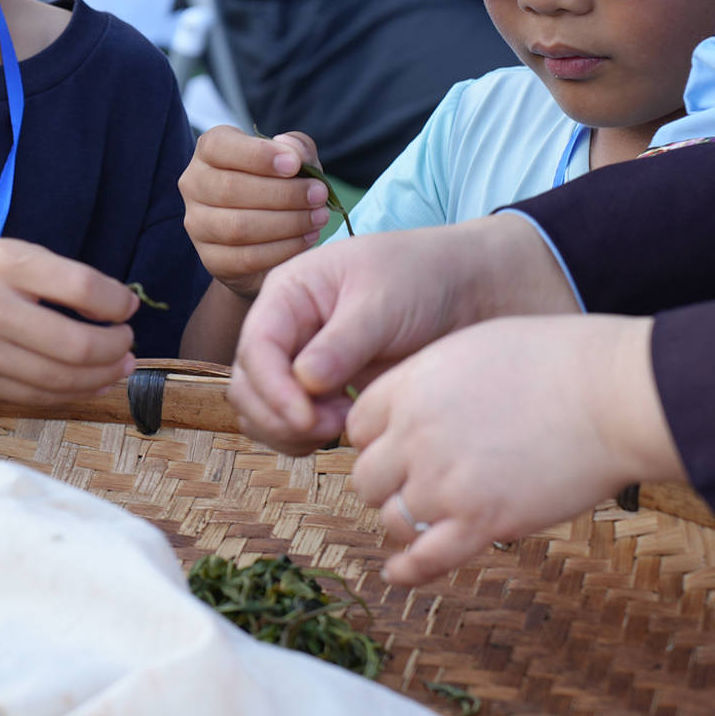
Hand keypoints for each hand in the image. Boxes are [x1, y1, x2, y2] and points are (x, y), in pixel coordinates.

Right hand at [0, 235, 136, 404]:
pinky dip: (70, 393)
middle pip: (78, 345)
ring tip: (118, 366)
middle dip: (117, 348)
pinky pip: (35, 397)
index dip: (118, 303)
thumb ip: (58, 277)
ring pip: (61, 380)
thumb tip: (116, 309)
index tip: (127, 306)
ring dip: (102, 376)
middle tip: (128, 342)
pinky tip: (87, 383)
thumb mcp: (7, 250)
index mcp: (5, 265)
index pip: (83, 289)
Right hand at [180, 127, 330, 301]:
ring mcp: (198, 225)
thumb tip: (291, 150)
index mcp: (209, 150)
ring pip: (237, 227)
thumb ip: (297, 147)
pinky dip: (282, 249)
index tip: (293, 164)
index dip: (257, 155)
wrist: (266, 236)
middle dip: (283, 193)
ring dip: (286, 223)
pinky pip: (245, 258)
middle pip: (230, 189)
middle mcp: (194, 184)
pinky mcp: (211, 259)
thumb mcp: (294, 160)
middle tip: (319, 195)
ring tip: (318, 218)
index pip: (220, 146)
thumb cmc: (279, 186)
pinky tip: (307, 239)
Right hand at [230, 213, 574, 450]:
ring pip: (264, 412)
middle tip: (332, 428)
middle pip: (249, 386)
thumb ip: (343, 342)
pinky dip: (310, 437)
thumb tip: (306, 381)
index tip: (308, 418)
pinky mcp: (324, 392)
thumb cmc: (423, 278)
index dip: (273, 388)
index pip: (256, 346)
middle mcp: (286, 328)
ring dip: (292, 432)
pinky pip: (294, 425)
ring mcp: (302, 362)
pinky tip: (350, 429)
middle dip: (280, 415)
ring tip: (344, 426)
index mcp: (289, 293)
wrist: (465, 292)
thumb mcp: (383, 301)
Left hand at [348, 314, 681, 585]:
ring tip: (431, 518)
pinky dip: (408, 571)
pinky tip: (398, 573)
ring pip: (394, 519)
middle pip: (368, 478)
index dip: (377, 441)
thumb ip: (431, 380)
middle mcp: (416, 436)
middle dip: (389, 484)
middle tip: (416, 485)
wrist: (611, 395)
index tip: (398, 449)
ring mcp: (446, 483)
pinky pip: (425, 559)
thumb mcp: (474, 348)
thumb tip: (412, 406)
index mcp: (411, 386)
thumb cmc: (559, 362)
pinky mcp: (481, 522)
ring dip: (408, 522)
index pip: (359, 427)